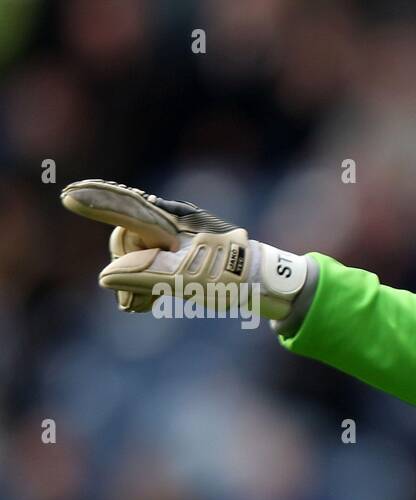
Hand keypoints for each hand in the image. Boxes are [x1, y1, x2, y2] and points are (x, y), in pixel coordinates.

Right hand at [61, 179, 312, 322]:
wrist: (260, 280)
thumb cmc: (228, 274)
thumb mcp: (185, 279)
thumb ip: (142, 277)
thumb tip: (105, 279)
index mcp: (169, 220)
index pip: (127, 209)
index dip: (98, 203)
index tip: (70, 195)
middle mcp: (166, 222)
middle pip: (125, 241)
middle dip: (125, 269)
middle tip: (139, 298)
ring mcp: (169, 236)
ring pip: (133, 257)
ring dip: (136, 282)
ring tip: (151, 302)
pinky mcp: (173, 251)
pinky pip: (146, 265)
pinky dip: (146, 284)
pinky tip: (150, 301)